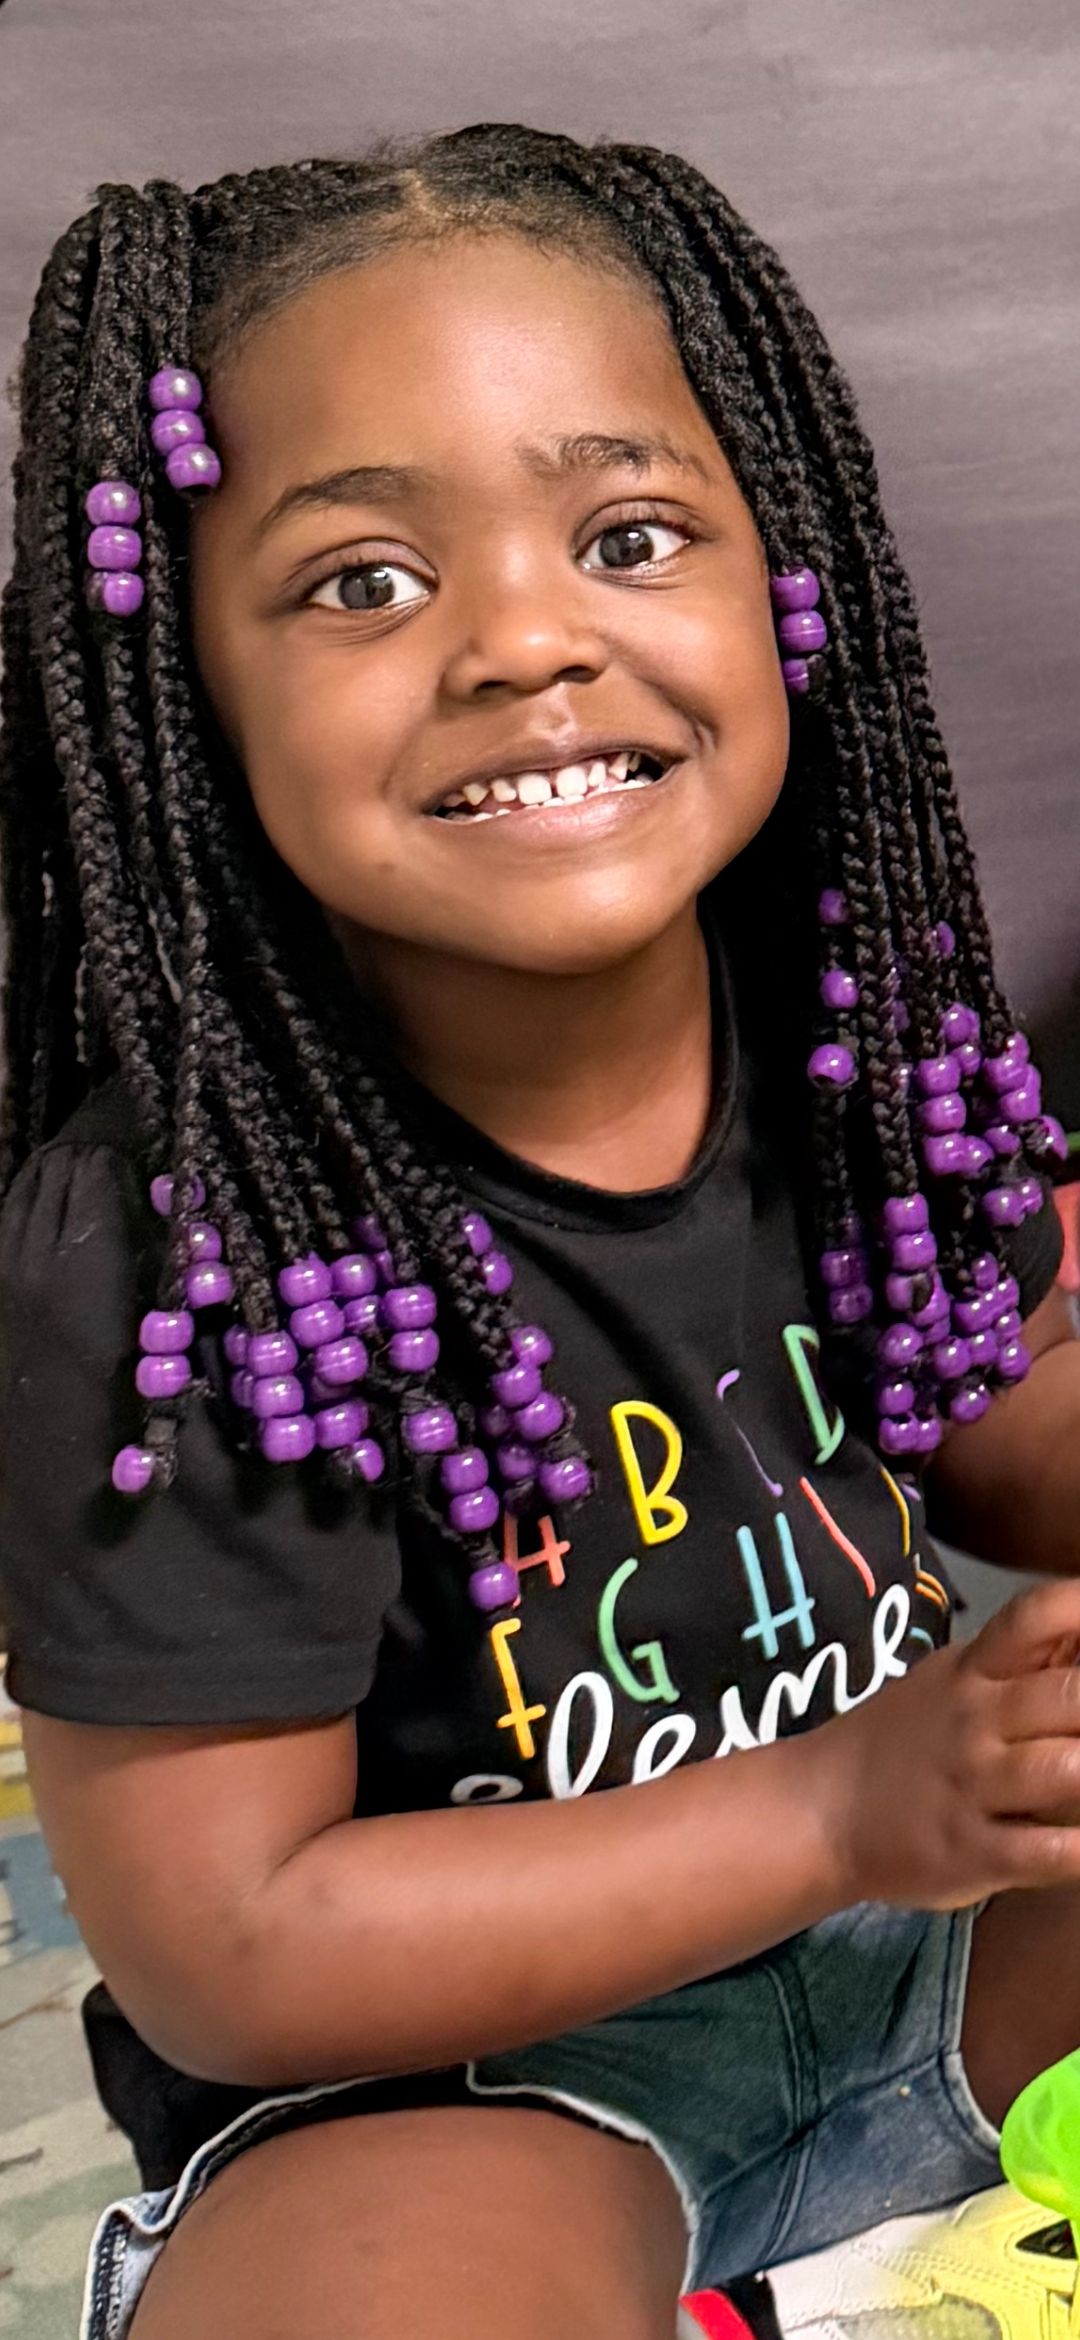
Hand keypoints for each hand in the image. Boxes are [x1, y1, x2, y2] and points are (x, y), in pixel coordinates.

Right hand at [811, 1578, 1079, 1910]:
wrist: (819, 1810)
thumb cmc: (899, 1744)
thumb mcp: (948, 1685)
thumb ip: (1013, 1669)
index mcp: (973, 1672)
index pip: (1033, 1617)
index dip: (1079, 1610)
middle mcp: (976, 1721)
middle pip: (1070, 1695)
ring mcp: (975, 1787)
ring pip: (1066, 1770)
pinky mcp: (975, 1854)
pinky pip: (1052, 1853)